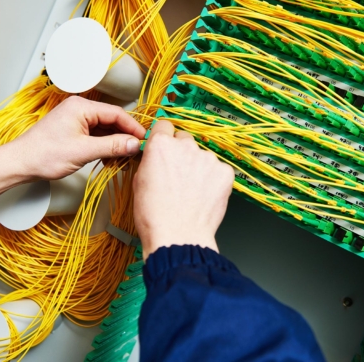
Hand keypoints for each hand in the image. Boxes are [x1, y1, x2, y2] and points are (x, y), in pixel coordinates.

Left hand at [0, 96, 145, 201]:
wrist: (21, 163)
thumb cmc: (45, 155)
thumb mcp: (84, 151)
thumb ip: (112, 146)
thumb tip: (135, 144)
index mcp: (82, 107)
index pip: (117, 113)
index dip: (133, 127)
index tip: (145, 140)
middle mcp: (80, 109)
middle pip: (113, 120)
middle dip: (126, 136)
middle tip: (138, 150)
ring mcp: (77, 120)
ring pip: (106, 129)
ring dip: (116, 143)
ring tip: (126, 158)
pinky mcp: (75, 130)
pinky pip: (97, 136)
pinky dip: (106, 146)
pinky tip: (111, 158)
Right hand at [133, 120, 234, 259]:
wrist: (178, 237)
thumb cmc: (154, 215)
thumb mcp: (138, 182)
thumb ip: (150, 161)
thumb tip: (155, 157)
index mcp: (161, 145)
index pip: (164, 126)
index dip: (164, 138)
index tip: (166, 147)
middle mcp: (186, 146)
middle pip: (185, 139)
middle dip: (182, 153)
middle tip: (178, 175)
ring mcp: (208, 159)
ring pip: (202, 156)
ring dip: (198, 167)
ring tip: (192, 191)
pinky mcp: (225, 172)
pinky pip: (218, 170)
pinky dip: (213, 180)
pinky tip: (204, 196)